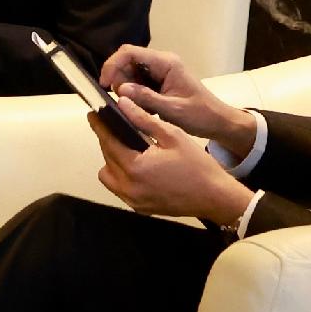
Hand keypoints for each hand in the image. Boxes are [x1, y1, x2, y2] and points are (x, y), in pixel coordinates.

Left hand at [93, 103, 257, 227]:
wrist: (217, 198)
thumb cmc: (197, 165)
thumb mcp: (173, 136)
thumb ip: (143, 120)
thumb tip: (122, 103)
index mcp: (134, 167)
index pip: (108, 142)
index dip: (99, 126)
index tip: (93, 114)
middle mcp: (128, 187)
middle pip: (107, 158)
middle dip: (108, 142)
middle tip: (114, 129)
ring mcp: (133, 200)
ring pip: (109, 176)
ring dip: (113, 161)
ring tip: (127, 148)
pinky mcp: (140, 208)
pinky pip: (121, 189)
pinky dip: (122, 177)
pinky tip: (136, 166)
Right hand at [95, 44, 256, 156]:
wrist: (218, 122)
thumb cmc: (199, 115)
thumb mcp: (172, 110)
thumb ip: (146, 98)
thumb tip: (119, 89)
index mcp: (166, 63)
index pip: (130, 53)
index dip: (112, 65)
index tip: (105, 85)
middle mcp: (161, 62)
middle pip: (126, 61)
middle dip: (118, 79)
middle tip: (122, 101)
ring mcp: (159, 71)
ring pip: (129, 72)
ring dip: (125, 88)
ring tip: (135, 106)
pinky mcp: (158, 81)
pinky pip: (136, 81)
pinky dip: (133, 93)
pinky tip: (141, 106)